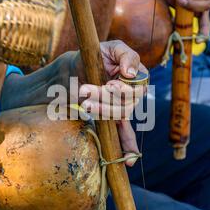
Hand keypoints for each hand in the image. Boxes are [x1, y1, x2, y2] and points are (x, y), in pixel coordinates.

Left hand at [76, 40, 147, 165]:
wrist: (72, 71)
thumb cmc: (92, 56)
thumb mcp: (110, 48)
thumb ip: (126, 55)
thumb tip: (131, 74)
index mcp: (137, 76)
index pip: (137, 86)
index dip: (124, 88)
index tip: (109, 84)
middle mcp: (133, 94)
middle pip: (125, 101)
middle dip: (104, 97)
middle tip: (84, 90)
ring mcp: (123, 108)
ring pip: (119, 114)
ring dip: (102, 110)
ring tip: (85, 104)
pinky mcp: (112, 119)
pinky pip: (124, 135)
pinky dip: (128, 148)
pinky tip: (131, 160)